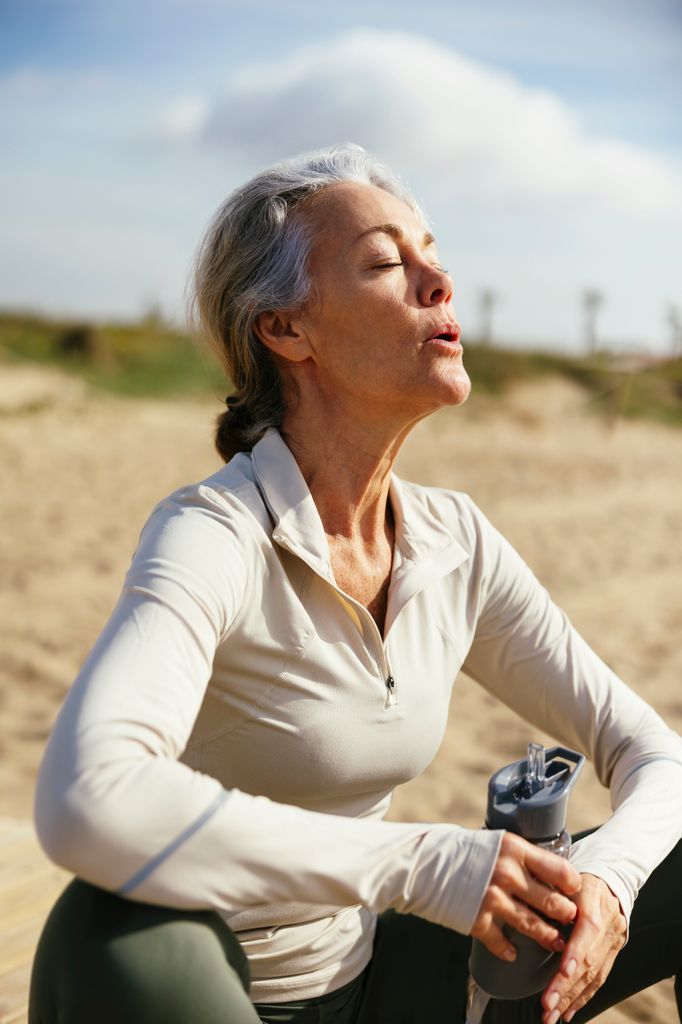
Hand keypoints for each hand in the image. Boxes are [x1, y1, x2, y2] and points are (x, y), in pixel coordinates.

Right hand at [471, 832, 580, 961]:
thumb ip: (518, 857)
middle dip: (565, 914)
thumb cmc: (458, 848)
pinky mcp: (478, 920)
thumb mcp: (494, 842)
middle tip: (570, 919)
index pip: (559, 870)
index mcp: (514, 849)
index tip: (574, 891)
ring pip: (532, 926)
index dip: (571, 884)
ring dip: (548, 937)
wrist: (421, 862)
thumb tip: (543, 871)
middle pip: (551, 902)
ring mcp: (493, 899)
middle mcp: (507, 874)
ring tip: (556, 942)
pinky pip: (501, 942)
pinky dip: (508, 951)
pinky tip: (513, 954)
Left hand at [541, 873, 626, 1023]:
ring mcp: (613, 941)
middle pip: (589, 959)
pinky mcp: (613, 953)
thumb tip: (524, 910)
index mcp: (595, 901)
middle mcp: (608, 924)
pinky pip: (599, 979)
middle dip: (567, 985)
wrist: (608, 880)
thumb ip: (550, 894)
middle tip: (548, 1004)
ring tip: (553, 1014)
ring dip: (573, 998)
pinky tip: (569, 1011)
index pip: (588, 929)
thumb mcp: (564, 877)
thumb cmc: (577, 879)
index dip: (576, 952)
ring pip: (594, 975)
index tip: (562, 972)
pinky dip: (583, 997)